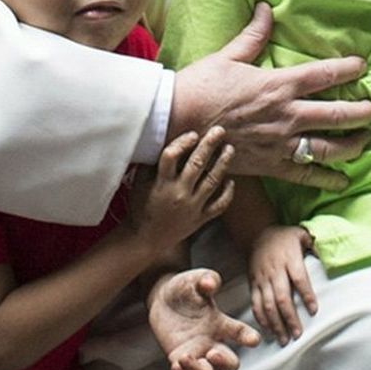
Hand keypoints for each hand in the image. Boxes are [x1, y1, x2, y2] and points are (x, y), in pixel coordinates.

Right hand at [128, 127, 234, 249]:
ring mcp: (192, 207)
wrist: (145, 238)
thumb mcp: (139, 184)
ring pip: (213, 181)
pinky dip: (227, 193)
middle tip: (219, 130)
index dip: (182, 142)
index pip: (171, 156)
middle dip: (210, 144)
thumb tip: (166, 140)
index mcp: (161, 183)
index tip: (193, 134)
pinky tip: (231, 180)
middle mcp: (179, 193)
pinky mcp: (201, 219)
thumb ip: (151, 164)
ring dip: (223, 163)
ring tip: (230, 149)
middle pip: (197, 164)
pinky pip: (219, 204)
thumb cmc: (140, 207)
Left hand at [149, 269, 261, 369]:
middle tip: (214, 353)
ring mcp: (195, 352)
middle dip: (225, 363)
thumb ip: (206, 279)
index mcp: (221, 324)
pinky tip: (175, 365)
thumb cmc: (185, 288)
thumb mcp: (197, 278)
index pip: (240, 333)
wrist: (162, 297)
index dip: (249, 338)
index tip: (253, 340)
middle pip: (229, 363)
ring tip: (186, 357)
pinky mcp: (178, 358)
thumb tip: (210, 282)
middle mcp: (211, 341)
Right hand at [171, 3, 370, 189]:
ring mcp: (281, 143)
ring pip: (329, 148)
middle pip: (339, 115)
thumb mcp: (228, 56)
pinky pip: (306, 175)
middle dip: (362, 113)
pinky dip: (327, 178)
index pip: (326, 74)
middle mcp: (287, 115)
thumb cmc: (199, 87)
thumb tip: (266, 7)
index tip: (363, 66)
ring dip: (353, 145)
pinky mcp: (270, 165)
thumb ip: (254, 34)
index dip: (349, 69)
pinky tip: (342, 179)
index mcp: (279, 84)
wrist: (174, 124)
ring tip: (364, 140)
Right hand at [249, 225, 318, 345]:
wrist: (256, 235)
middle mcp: (274, 271)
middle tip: (298, 334)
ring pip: (267, 305)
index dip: (306, 295)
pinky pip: (255, 304)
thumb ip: (315, 244)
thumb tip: (329, 254)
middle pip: (282, 297)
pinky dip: (261, 319)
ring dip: (275, 324)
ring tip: (284, 339)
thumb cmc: (284, 237)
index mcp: (289, 259)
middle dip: (289, 318)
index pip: (299, 279)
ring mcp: (262, 279)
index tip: (313, 310)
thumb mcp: (302, 234)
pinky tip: (269, 330)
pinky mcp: (253, 285)